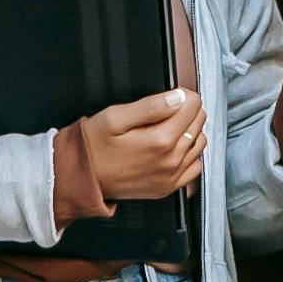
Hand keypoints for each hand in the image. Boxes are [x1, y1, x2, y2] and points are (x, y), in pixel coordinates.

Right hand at [78, 87, 207, 205]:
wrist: (82, 179)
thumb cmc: (93, 147)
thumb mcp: (115, 117)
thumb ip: (150, 106)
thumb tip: (177, 97)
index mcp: (160, 140)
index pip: (193, 105)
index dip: (182, 94)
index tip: (171, 95)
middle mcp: (171, 160)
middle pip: (199, 122)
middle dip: (187, 110)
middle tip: (167, 109)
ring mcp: (171, 176)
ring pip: (200, 142)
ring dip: (190, 131)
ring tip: (168, 127)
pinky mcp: (168, 187)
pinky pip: (195, 166)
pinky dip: (190, 154)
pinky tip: (173, 148)